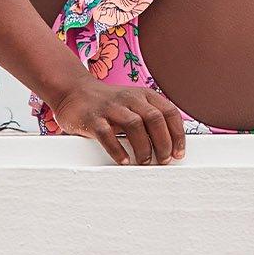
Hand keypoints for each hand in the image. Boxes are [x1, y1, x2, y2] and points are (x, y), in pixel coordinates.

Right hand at [49, 76, 186, 164]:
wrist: (74, 92)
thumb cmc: (109, 104)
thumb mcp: (134, 105)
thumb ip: (150, 119)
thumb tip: (171, 147)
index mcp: (144, 95)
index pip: (169, 112)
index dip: (177, 134)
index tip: (178, 153)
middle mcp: (130, 98)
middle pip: (155, 118)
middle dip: (163, 142)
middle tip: (164, 160)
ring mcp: (110, 107)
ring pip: (134, 124)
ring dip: (143, 146)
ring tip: (145, 162)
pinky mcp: (92, 118)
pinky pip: (107, 134)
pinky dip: (117, 150)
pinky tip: (123, 161)